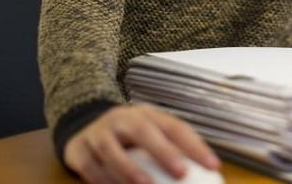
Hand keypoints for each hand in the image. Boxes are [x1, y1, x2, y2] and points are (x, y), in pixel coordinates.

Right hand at [64, 103, 219, 183]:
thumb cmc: (128, 137)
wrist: (82, 127)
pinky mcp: (78, 150)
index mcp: (146, 114)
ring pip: (111, 149)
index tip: (212, 166)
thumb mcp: (150, 134)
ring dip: (129, 168)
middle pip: (143, 131)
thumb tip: (206, 173)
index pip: (174, 126)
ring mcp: (98, 133)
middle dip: (163, 151)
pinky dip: (102, 179)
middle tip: (181, 172)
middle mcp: (122, 119)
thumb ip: (172, 149)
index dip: (194, 145)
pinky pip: (90, 166)